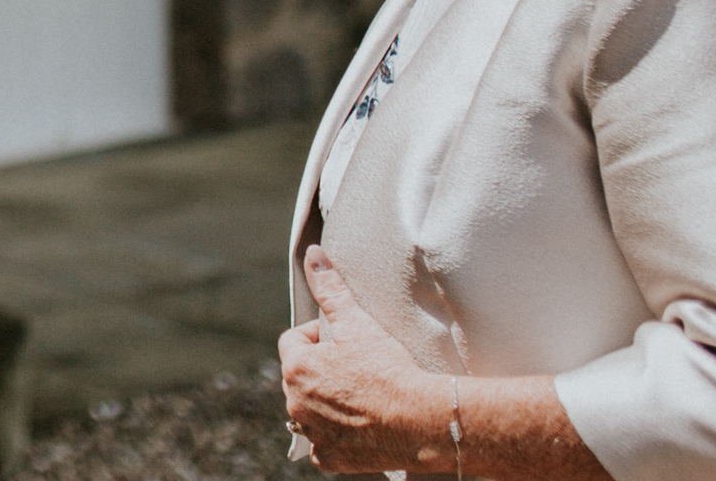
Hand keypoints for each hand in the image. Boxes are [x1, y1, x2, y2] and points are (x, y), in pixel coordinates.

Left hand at [279, 246, 439, 472]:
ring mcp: (312, 434)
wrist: (421, 421)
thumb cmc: (387, 369)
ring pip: (311, 412)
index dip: (318, 336)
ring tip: (360, 396)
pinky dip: (336, 438)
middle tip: (355, 368)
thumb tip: (313, 255)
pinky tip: (358, 427)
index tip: (343, 340)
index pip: (294, 341)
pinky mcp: (331, 459)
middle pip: (301, 377)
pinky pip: (324, 446)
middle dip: (322, 369)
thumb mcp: (357, 322)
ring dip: (327, 403)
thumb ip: (331, 289)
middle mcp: (295, 404)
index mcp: (295, 369)